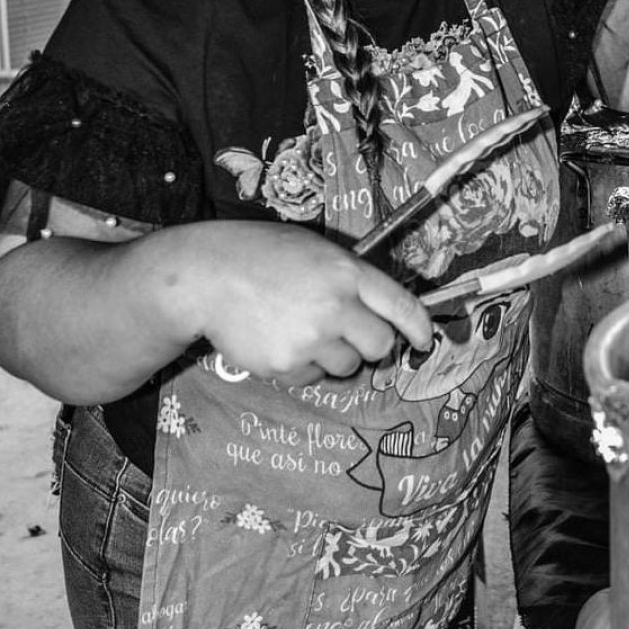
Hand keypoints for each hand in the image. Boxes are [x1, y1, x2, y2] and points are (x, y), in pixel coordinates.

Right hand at [181, 221, 432, 384]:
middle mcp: (334, 306)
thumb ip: (350, 279)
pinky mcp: (286, 365)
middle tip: (347, 333)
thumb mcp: (315, 251)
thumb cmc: (262, 256)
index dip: (419, 329)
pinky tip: (280, 340)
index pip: (401, 306)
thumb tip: (385, 314)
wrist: (205, 276)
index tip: (424, 341)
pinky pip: (312, 378)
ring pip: (347, 366)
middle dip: (370, 344)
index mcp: (346, 272)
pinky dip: (303, 366)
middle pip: (380, 345)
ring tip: (302, 329)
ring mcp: (310, 339)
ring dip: (334, 356)